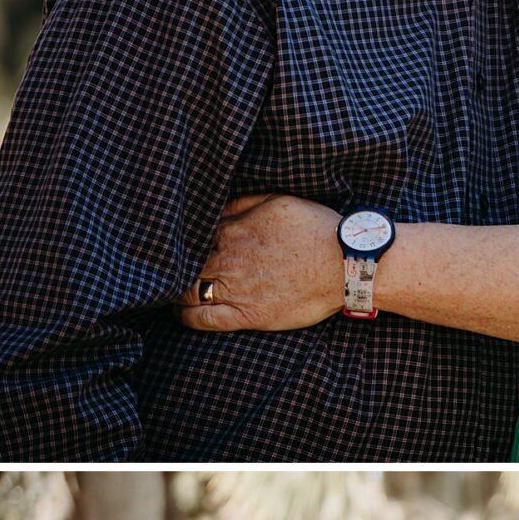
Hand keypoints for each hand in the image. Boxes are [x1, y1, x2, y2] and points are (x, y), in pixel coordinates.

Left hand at [178, 193, 340, 331]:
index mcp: (232, 230)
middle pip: (185, 263)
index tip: (182, 244)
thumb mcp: (278, 200)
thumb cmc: (316, 230)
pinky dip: (185, 316)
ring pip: (187, 290)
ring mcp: (235, 288)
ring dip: (176, 291)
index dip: (184, 241)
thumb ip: (243, 202)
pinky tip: (181, 313)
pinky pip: (202, 319)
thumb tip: (217, 205)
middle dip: (176, 265)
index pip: (192, 235)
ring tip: (174, 291)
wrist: (345, 264)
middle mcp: (227, 258)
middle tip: (173, 269)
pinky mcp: (246, 315)